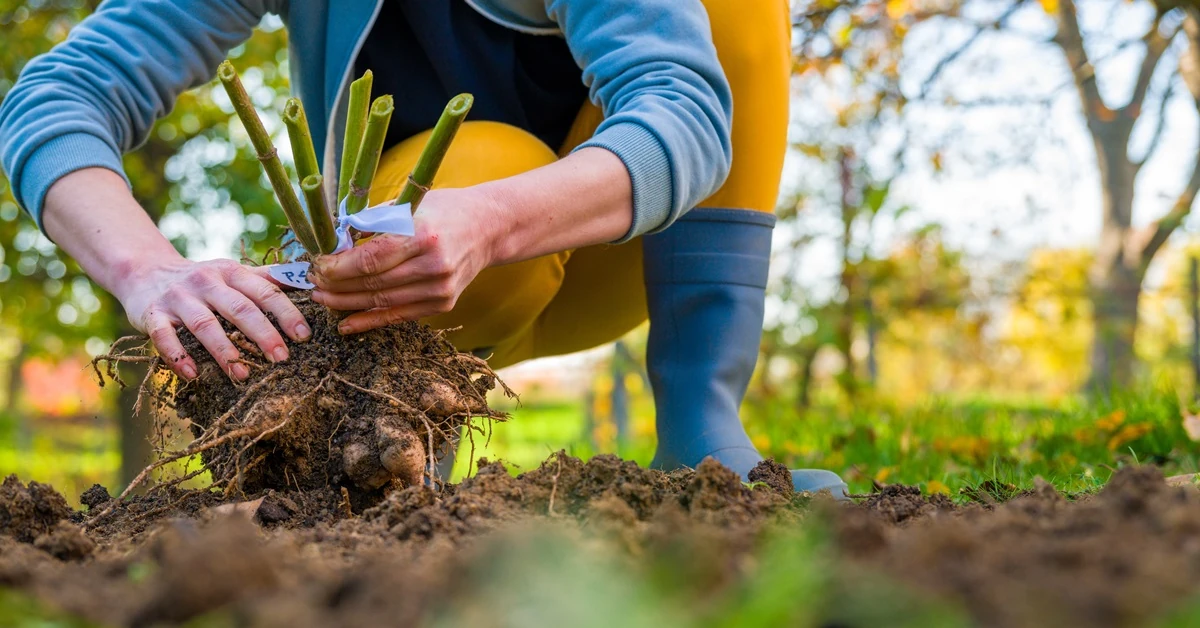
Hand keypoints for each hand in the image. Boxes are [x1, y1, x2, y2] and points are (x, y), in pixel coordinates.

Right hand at [117, 256, 310, 381]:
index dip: (285, 313)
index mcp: (230, 272)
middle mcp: (205, 281)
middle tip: (281, 358)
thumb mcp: (232, 272)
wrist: (144, 271)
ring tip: (242, 374)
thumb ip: (265, 278)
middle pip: (239, 308)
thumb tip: (306, 280)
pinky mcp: (152, 314)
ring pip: (204, 324)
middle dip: (263, 334)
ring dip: (224, 351)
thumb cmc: (202, 279)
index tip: (303, 335)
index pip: (264, 292)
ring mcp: (178, 298)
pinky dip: (177, 356)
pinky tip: (192, 375)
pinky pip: (163, 336)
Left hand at [308, 187, 498, 333]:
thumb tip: (332, 240)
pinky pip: (398, 316)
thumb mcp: (409, 205)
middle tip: (312, 283)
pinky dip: (369, 320)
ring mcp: (441, 289)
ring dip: (346, 303)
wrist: (489, 228)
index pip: (372, 258)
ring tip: (322, 298)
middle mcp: (434, 266)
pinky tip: (346, 323)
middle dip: (336, 285)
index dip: (339, 266)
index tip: (317, 265)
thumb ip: (371, 223)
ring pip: (382, 302)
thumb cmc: (443, 210)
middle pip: (373, 283)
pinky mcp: (443, 304)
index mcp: (424, 235)